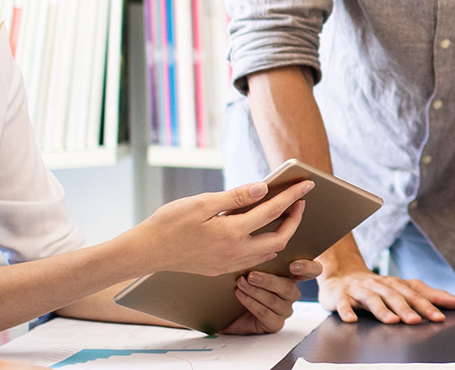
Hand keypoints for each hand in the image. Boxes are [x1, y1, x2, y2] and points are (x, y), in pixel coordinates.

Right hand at [126, 180, 312, 277]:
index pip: (272, 213)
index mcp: (232, 233)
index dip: (292, 197)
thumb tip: (263, 189)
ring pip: (268, 252)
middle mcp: (235, 252)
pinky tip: (262, 232)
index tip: (307, 185)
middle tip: (298, 201)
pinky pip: (252, 258)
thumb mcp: (202, 202)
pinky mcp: (221, 268)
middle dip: (294, 219)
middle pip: (279, 239)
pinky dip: (264, 245)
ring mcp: (229, 264)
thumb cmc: (170, 223)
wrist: (147, 251)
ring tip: (285, 213)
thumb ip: (235, 197)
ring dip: (281, 233)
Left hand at [220, 261, 319, 333]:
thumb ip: (261, 261)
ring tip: (241, 283)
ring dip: (255, 291)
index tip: (293, 266)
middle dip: (268, 281)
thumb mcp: (253, 269)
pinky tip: (240, 295)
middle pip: (288, 288)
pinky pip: (265, 313)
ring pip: (274, 301)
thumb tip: (257, 251)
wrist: (228, 311)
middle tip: (251, 275)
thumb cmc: (243, 284)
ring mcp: (285, 309)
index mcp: (292, 276)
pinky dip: (251, 303)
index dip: (307, 267)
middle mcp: (291, 293)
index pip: (313, 270)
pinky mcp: (275, 323)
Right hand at [318, 266, 454, 323]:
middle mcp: (380, 285)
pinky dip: (346, 311)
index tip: (449, 311)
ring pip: (373, 299)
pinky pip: (342, 304)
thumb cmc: (376, 287)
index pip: (418, 292)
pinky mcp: (340, 295)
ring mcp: (360, 289)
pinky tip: (352, 320)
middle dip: (410, 308)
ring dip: (383, 310)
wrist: (341, 276)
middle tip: (423, 320)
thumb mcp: (400, 289)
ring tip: (394, 321)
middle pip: (397, 296)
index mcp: (396, 284)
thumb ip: (425, 296)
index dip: (434, 300)